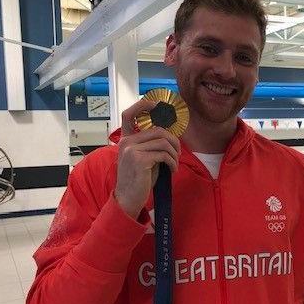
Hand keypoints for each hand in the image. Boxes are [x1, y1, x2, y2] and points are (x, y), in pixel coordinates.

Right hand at [114, 100, 180, 218]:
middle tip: (177, 154)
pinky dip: (173, 162)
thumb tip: (169, 134)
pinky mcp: (139, 160)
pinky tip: (172, 170)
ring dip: (174, 154)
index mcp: (125, 139)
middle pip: (158, 130)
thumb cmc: (139, 179)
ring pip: (163, 142)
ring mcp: (131, 150)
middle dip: (174, 141)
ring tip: (174, 163)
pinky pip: (164, 154)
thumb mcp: (143, 158)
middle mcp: (126, 142)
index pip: (129, 114)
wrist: (128, 198)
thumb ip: (150, 144)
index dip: (143, 105)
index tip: (158, 105)